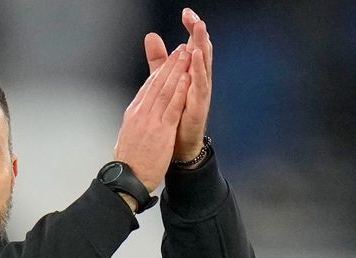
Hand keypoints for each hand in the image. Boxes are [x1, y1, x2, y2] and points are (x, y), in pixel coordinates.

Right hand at [114, 45, 191, 191]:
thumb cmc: (129, 164)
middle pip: (156, 84)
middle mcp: (140, 113)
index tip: (168, 61)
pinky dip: (180, 90)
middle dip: (169, 65)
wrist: (127, 179)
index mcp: (133, 114)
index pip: (147, 88)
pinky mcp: (161, 130)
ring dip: (177, 70)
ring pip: (165, 90)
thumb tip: (134, 120)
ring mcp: (150, 121)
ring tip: (186, 55)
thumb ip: (134, 125)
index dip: (159, 72)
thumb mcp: (127, 137)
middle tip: (180, 49)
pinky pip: (172, 106)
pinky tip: (187, 78)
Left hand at [144, 7, 211, 164]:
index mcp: (190, 73)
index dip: (191, 29)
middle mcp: (197, 81)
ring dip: (202, 48)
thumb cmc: (174, 115)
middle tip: (195, 17)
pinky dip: (198, 71)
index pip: (192, 45)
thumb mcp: (163, 82)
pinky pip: (200, 86)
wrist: (177, 146)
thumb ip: (158, 60)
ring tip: (199, 31)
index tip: (187, 12)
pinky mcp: (199, 106)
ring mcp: (200, 93)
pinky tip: (196, 58)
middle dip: (199, 34)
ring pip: (203, 66)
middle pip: (201, 51)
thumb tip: (152, 36)